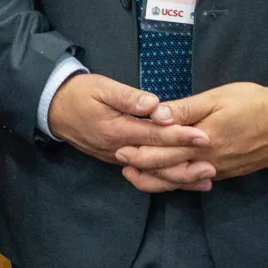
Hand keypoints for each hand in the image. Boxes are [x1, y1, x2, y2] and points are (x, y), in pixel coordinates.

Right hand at [48, 71, 207, 172]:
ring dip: (179, 176)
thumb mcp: (101, 88)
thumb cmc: (80, 94)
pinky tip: (183, 180)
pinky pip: (144, 172)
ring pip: (152, 171)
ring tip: (205, 179)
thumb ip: (128, 97)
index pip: (155, 135)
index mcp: (117, 130)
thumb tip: (153, 105)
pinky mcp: (117, 160)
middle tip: (213, 164)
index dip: (180, 136)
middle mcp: (119, 149)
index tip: (204, 136)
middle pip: (157, 159)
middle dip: (186, 162)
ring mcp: (117, 158)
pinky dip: (165, 177)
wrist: (54, 110)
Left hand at [117, 83, 267, 191]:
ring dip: (158, 179)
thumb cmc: (254, 103)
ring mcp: (220, 169)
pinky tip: (170, 180)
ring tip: (137, 175)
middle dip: (143, 167)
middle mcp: (208, 160)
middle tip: (121, 163)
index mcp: (202, 140)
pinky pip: (198, 181)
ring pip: (182, 180)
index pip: (163, 151)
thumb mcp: (218, 98)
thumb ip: (186, 109)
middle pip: (169, 169)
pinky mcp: (230, 172)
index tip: (119, 150)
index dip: (140, 153)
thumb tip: (156, 115)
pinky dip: (181, 182)